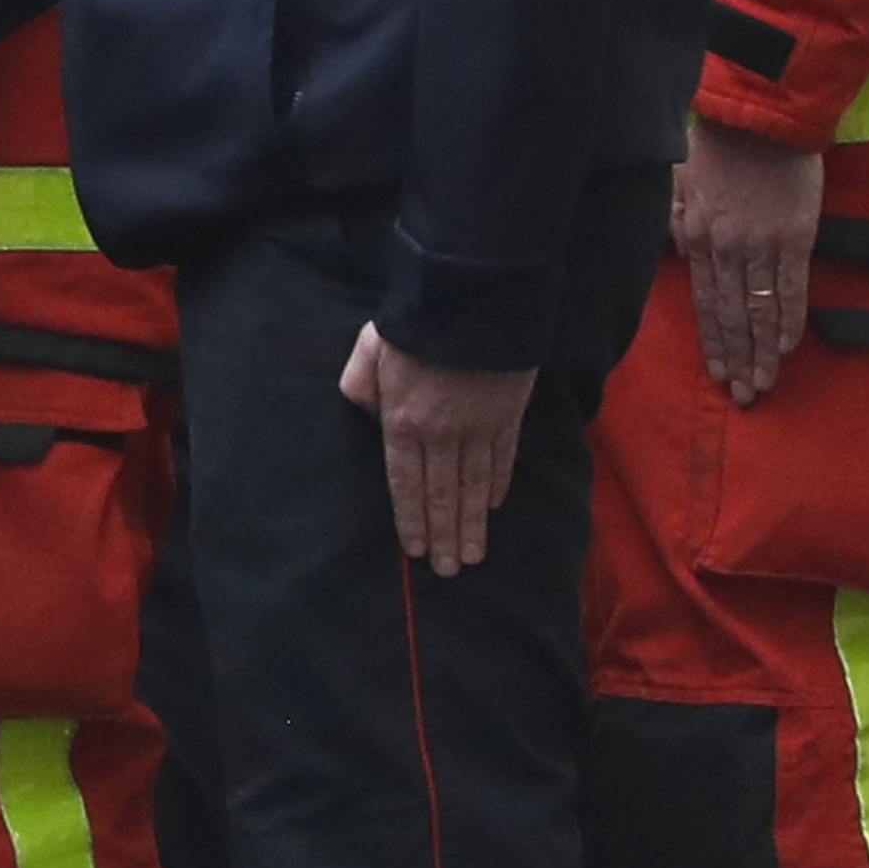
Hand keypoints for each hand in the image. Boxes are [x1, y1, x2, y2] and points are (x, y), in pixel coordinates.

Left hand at [344, 325, 541, 577]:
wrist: (475, 297)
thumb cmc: (416, 320)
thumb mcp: (370, 349)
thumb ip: (360, 384)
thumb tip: (362, 410)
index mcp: (403, 422)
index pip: (404, 483)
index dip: (411, 519)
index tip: (414, 550)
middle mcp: (441, 434)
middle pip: (441, 496)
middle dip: (443, 536)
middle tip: (447, 571)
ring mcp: (478, 428)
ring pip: (474, 487)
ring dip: (472, 525)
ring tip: (472, 556)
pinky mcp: (508, 416)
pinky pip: (502, 460)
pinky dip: (497, 487)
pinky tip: (493, 508)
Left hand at [676, 120, 823, 406]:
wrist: (760, 115)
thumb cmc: (720, 143)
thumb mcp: (681, 180)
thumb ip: (679, 219)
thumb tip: (680, 251)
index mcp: (697, 237)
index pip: (704, 303)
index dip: (713, 341)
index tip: (718, 373)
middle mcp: (725, 249)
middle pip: (729, 315)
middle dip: (737, 359)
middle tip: (744, 395)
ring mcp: (760, 245)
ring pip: (757, 309)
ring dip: (761, 351)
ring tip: (764, 382)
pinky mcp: (794, 236)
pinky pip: (790, 287)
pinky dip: (787, 319)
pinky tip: (785, 347)